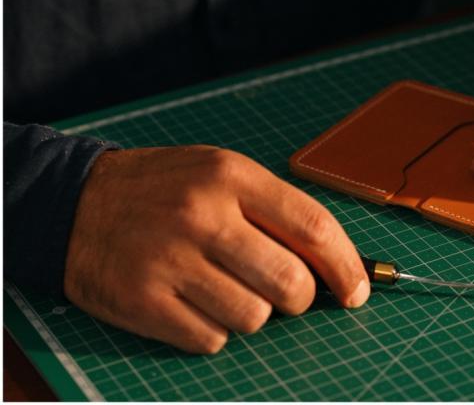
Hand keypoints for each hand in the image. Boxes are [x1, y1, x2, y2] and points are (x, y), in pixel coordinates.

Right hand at [65, 146, 368, 353]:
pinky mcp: (142, 301)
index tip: (358, 291)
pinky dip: (212, 330)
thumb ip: (276, 211)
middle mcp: (203, 216)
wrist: (73, 202)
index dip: (347, 266)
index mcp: (232, 177)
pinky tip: (193, 302)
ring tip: (224, 288)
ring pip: (254, 318)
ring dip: (252, 313)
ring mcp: (170, 261)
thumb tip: (335, 264)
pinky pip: (211, 339)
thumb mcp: (221, 175)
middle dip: (300, 299)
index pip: (313, 227)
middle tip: (285, 292)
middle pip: (291, 284)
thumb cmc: (164, 190)